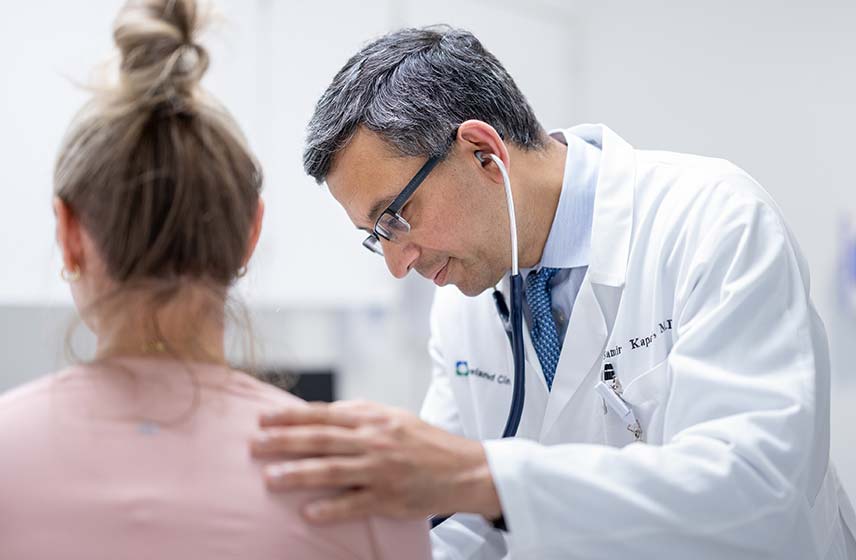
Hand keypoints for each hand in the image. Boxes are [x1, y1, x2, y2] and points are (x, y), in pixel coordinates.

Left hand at [251, 400, 501, 523]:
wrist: (462, 469)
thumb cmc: (424, 442)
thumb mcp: (393, 417)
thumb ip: (359, 413)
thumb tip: (325, 412)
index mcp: (373, 420)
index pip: (324, 415)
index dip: (291, 417)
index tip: (263, 419)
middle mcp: (374, 442)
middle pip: (321, 440)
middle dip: (283, 442)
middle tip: (253, 445)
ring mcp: (381, 471)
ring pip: (332, 471)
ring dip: (298, 474)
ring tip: (270, 478)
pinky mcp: (389, 499)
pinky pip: (355, 504)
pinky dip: (331, 509)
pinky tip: (308, 513)